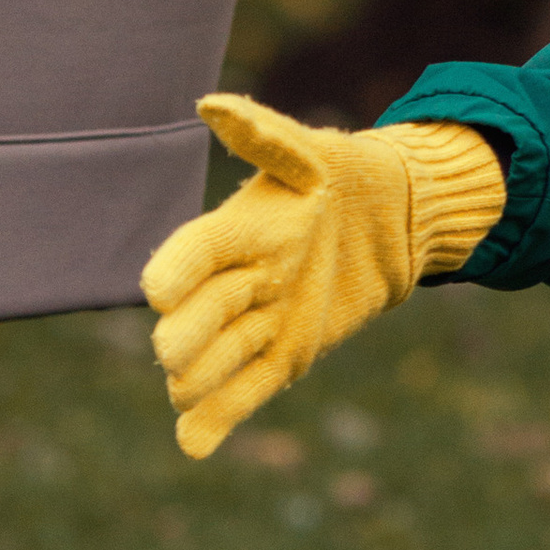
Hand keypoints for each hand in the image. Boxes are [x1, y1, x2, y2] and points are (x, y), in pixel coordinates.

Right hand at [145, 100, 416, 458]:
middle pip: (193, 320)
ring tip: (187, 392)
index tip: (158, 291)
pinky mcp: (284, 355)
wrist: (391, 220)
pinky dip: (218, 420)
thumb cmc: (344, 175)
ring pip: (214, 363)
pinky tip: (194, 444)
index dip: (175, 274)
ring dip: (200, 380)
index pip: (191, 255)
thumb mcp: (311, 153)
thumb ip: (265, 135)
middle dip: (182, 338)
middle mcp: (236, 282)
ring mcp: (257, 323)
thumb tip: (210, 105)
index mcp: (234, 231)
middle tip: (178, 353)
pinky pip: (245, 393)